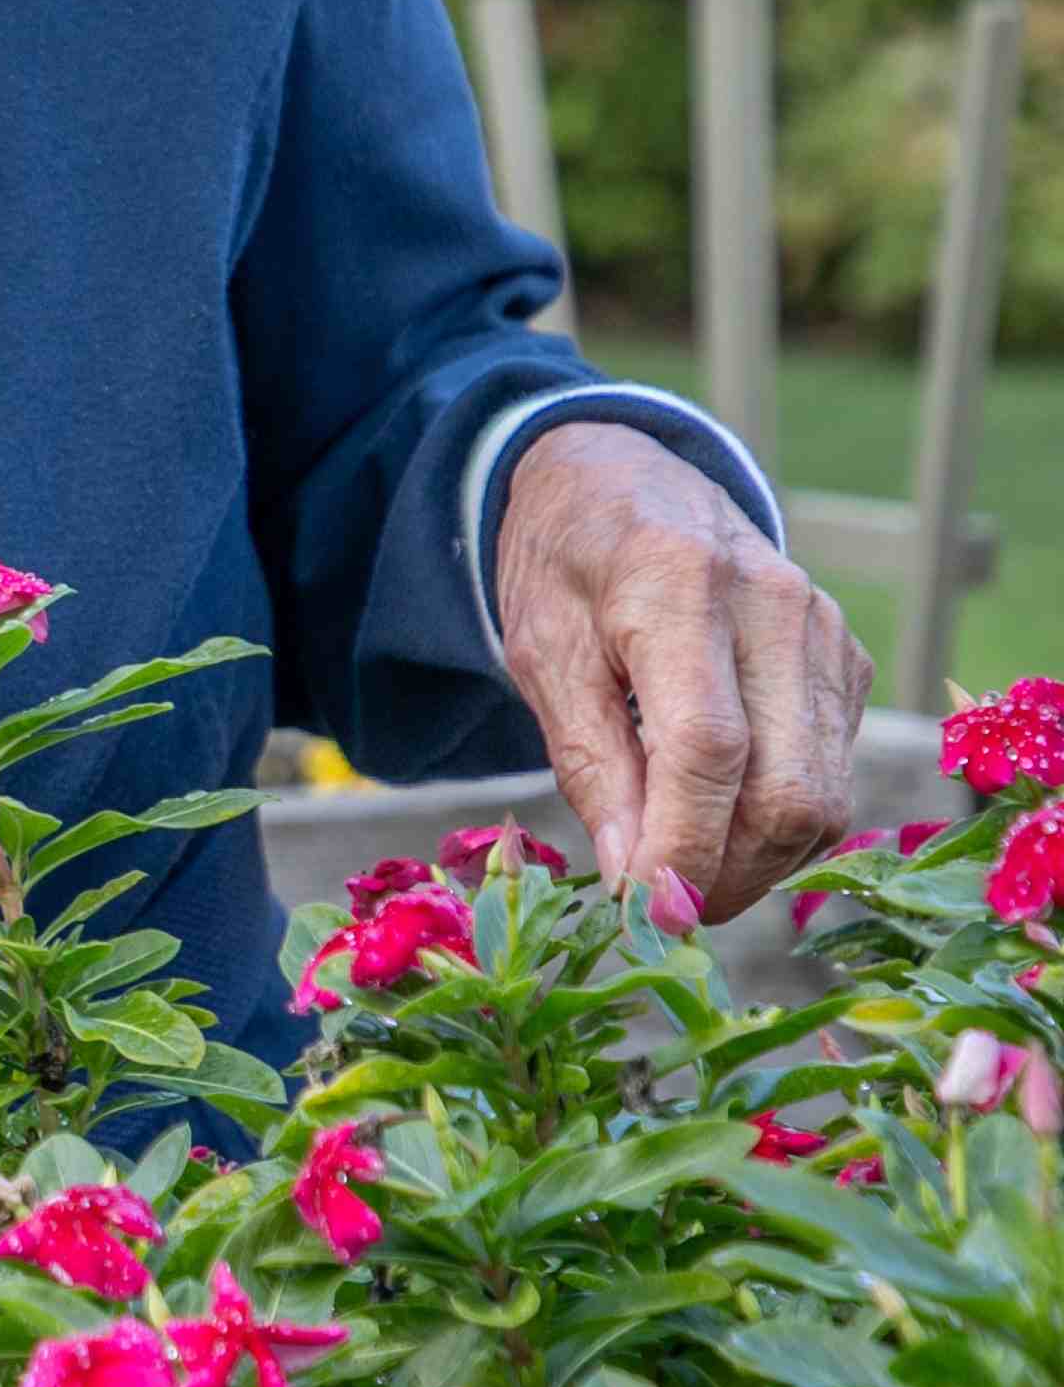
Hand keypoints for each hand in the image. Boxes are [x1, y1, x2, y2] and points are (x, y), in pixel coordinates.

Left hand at [493, 421, 869, 919]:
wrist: (617, 474)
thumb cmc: (565, 562)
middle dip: (727, 874)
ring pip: (825, 797)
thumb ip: (591, 763)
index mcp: (677, 582)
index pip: (709, 748)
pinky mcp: (846, 658)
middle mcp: (773, 602)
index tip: (644, 913)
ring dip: (759, 862)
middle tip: (661, 907)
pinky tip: (721, 816)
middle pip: (786, 790)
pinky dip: (782, 820)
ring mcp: (823, 629)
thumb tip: (636, 881)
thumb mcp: (541, 650)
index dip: (685, 848)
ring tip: (686, 868)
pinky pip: (832, 771)